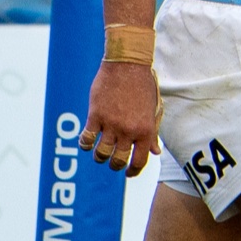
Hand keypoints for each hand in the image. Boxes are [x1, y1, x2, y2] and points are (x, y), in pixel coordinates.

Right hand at [79, 62, 161, 176]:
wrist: (128, 66)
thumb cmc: (143, 87)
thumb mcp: (153, 111)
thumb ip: (152, 133)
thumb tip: (155, 152)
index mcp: (146, 131)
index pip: (139, 161)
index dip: (133, 171)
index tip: (128, 174)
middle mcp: (129, 131)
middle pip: (118, 160)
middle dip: (115, 165)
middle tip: (113, 163)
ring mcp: (111, 124)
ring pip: (101, 153)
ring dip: (100, 157)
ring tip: (100, 155)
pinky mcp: (96, 116)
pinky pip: (87, 138)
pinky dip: (85, 144)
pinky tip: (86, 143)